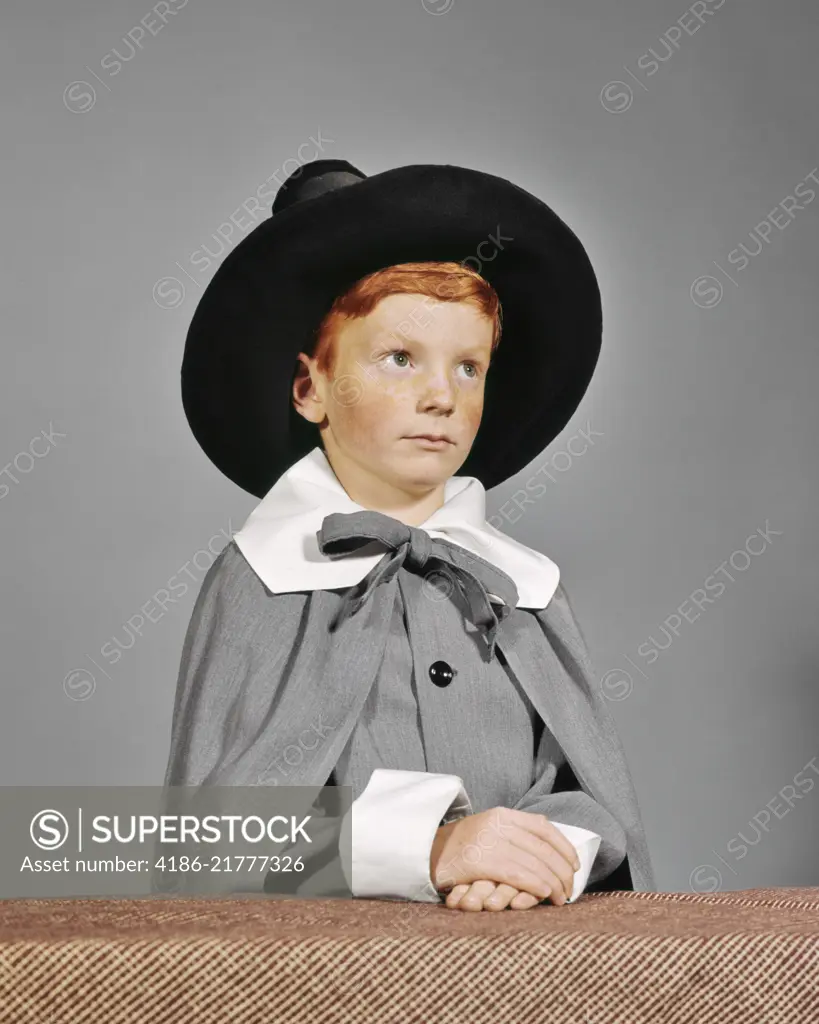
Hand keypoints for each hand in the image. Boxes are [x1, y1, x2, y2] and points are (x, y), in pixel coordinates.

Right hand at [430, 806, 579, 905]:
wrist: (427, 852)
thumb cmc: (463, 846)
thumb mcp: (489, 828)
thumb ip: (516, 831)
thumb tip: (551, 843)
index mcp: (503, 814)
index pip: (543, 827)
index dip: (564, 846)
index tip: (575, 864)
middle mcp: (497, 824)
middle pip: (542, 848)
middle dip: (562, 871)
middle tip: (570, 889)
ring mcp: (488, 841)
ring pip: (533, 863)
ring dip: (553, 883)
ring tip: (561, 898)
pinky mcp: (479, 862)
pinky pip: (517, 874)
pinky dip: (536, 885)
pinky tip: (544, 894)